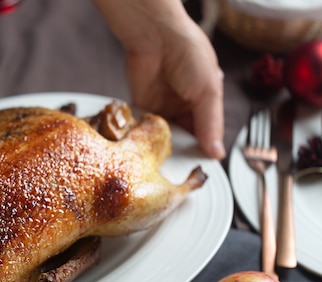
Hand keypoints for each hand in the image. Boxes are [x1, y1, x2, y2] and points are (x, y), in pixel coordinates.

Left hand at [93, 0, 224, 159]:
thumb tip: (217, 152)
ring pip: (163, 137)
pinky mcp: (142, 108)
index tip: (199, 168)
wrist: (155, 37)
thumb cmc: (189, 53)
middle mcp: (184, 107)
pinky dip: (144, 138)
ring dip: (162, 147)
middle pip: (184, 138)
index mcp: (206, 102)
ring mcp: (162, 108)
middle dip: (181, 151)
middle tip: (178, 167)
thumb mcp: (208, 90)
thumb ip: (210, 124)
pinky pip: (143, 129)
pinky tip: (146, 149)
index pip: (207, 134)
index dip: (203, 150)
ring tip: (162, 161)